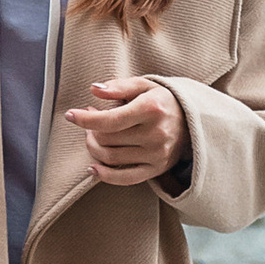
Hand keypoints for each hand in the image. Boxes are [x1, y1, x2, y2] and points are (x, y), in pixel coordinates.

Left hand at [64, 77, 186, 190]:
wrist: (194, 121)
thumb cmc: (163, 100)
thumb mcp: (144, 85)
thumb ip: (119, 86)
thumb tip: (94, 89)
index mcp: (151, 109)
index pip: (109, 120)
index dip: (85, 119)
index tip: (70, 115)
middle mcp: (156, 134)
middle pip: (106, 139)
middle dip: (89, 130)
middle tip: (88, 121)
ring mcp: (157, 154)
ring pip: (110, 158)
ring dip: (93, 147)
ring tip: (92, 135)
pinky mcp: (156, 169)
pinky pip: (125, 178)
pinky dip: (104, 175)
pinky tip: (92, 168)